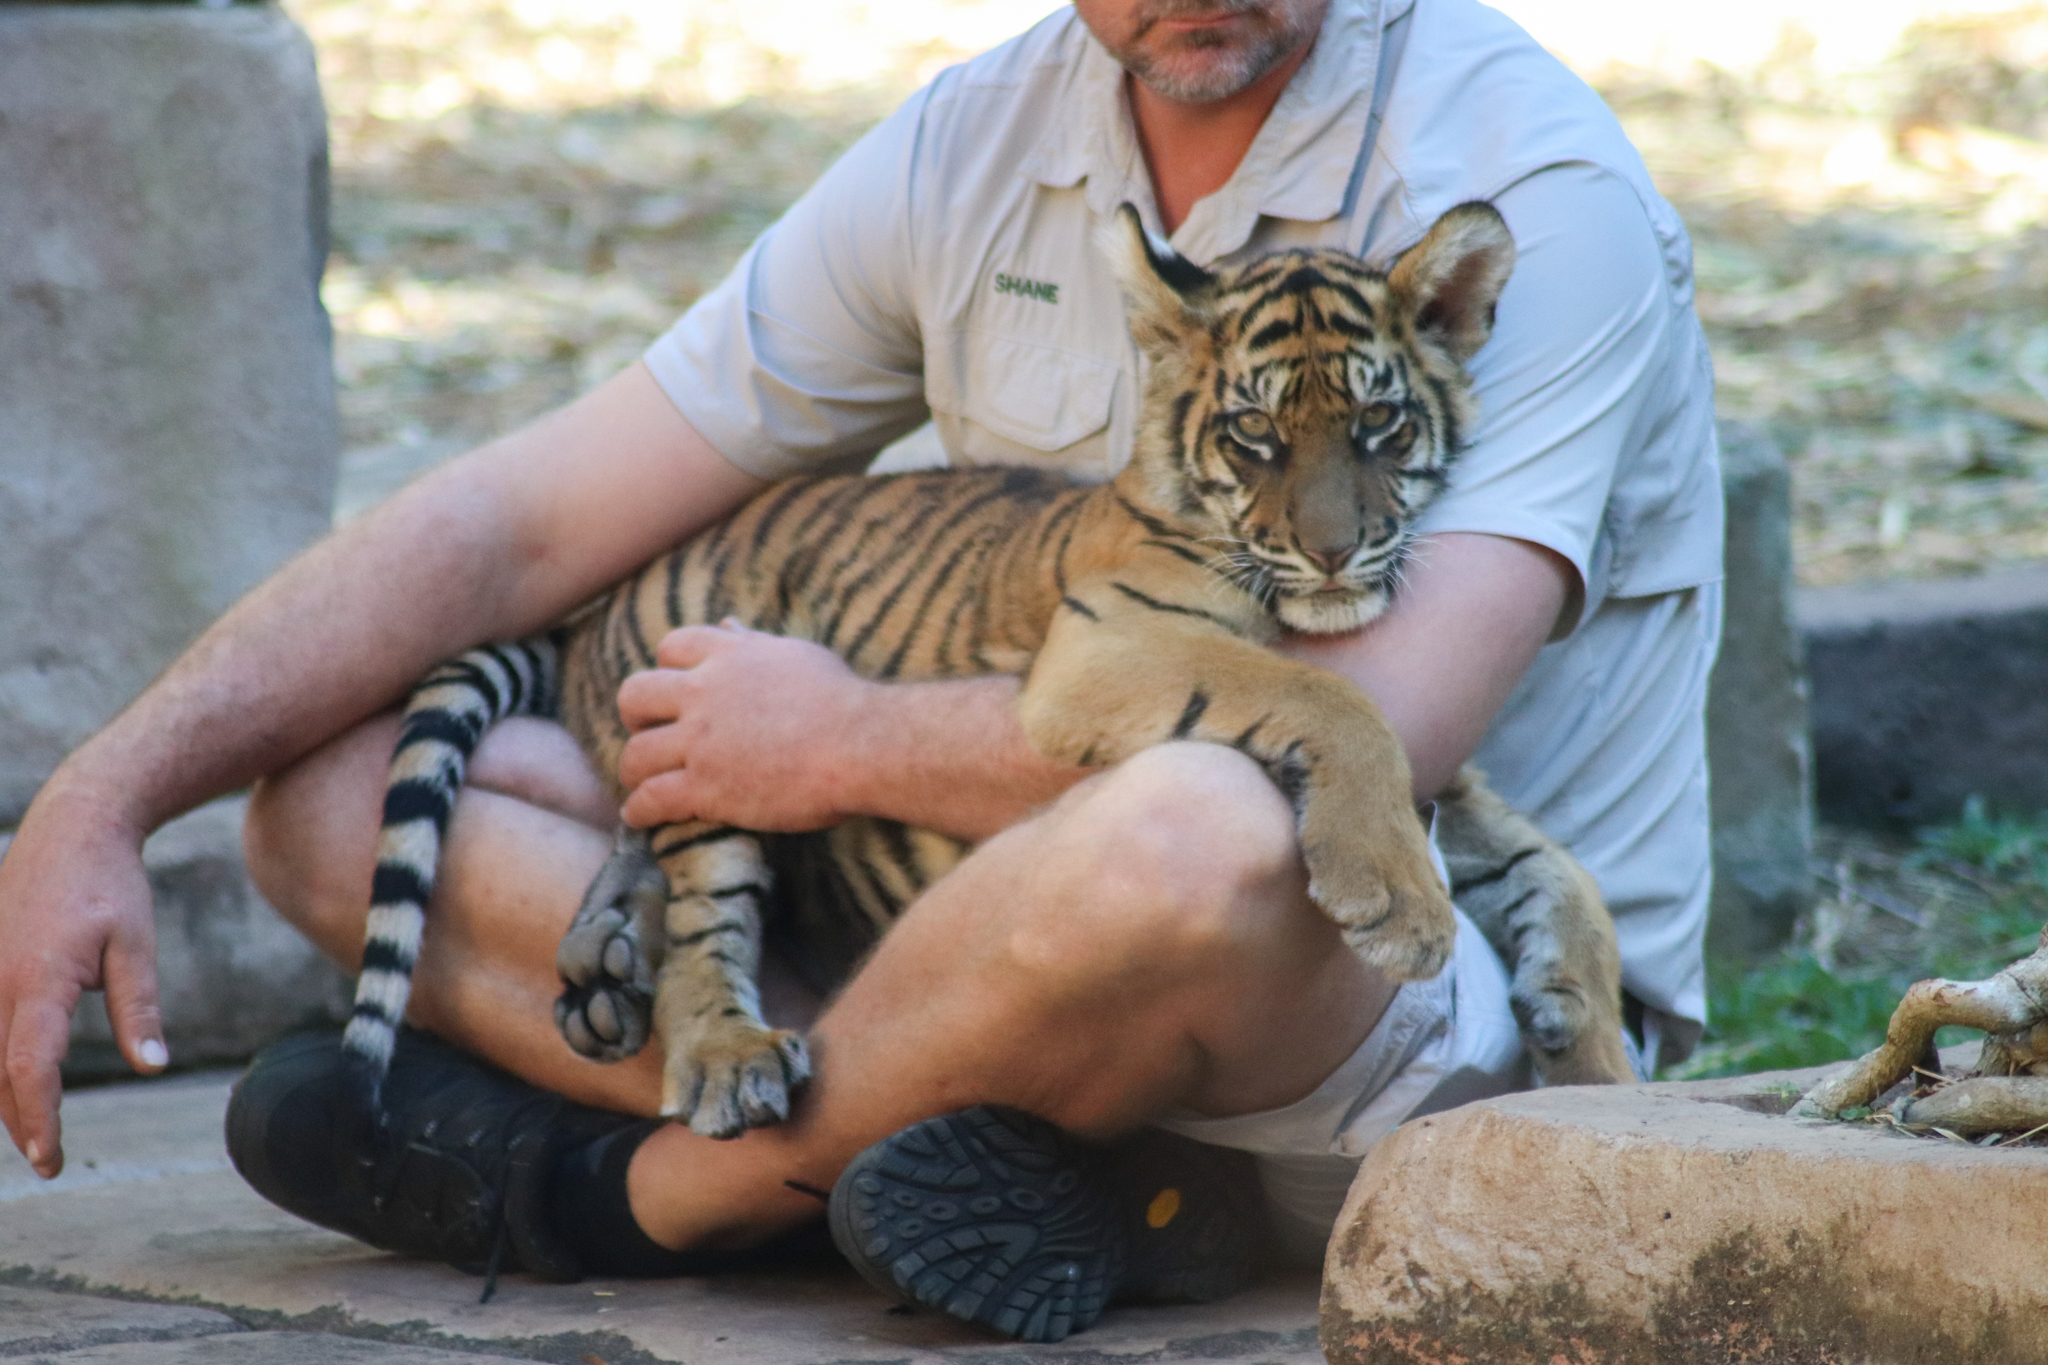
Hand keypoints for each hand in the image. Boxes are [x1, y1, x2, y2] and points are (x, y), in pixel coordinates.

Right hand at [0, 783, 168, 1178]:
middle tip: (49, 1164)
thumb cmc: (112, 886)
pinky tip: (12, 1086)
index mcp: (38, 982)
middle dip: (22, 1121)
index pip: (31, 1068)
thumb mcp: (137, 946)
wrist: (72, 829)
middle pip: (1, 1072)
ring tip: (33, 1137)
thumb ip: (140, 1008)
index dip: (39, 1118)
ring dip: (5, 1097)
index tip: (52, 1157)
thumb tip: (152, 1065)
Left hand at [616, 621, 872, 832]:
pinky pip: (651, 799)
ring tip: (642, 784)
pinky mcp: (706, 787)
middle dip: (635, 717)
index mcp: (729, 656)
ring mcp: (701, 742)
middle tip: (650, 734)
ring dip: (634, 771)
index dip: (666, 671)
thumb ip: (754, 644)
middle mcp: (705, 693)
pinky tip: (640, 818)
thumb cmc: (842, 701)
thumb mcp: (795, 656)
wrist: (863, 744)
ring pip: (636, 754)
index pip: (672, 648)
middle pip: (636, 694)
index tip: (674, 693)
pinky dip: (639, 811)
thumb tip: (729, 624)